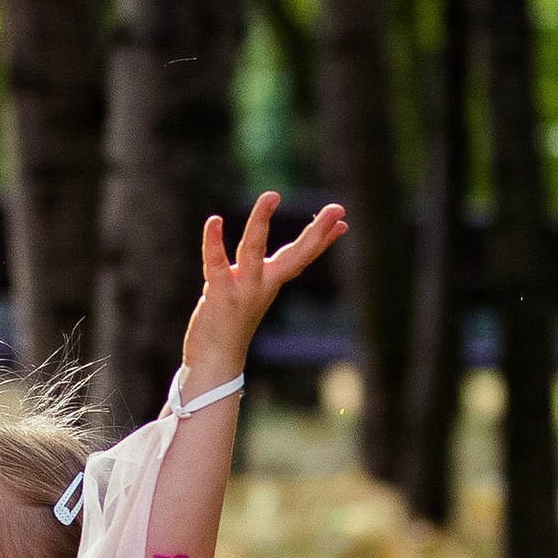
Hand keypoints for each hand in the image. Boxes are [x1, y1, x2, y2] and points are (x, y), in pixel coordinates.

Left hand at [178, 191, 347, 388]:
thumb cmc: (230, 324)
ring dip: (262, 221)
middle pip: (295, 254)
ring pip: (254, 249)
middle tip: (338, 208)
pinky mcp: (220, 294)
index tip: (343, 220)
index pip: (302, 257)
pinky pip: (216, 262)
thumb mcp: (250, 293)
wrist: (216, 361)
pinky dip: (214, 241)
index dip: (322, 239)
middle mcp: (263, 285)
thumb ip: (259, 274)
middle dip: (317, 231)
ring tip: (272, 196)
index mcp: (271, 282)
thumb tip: (269, 261)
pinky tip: (215, 220)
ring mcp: (243, 290)